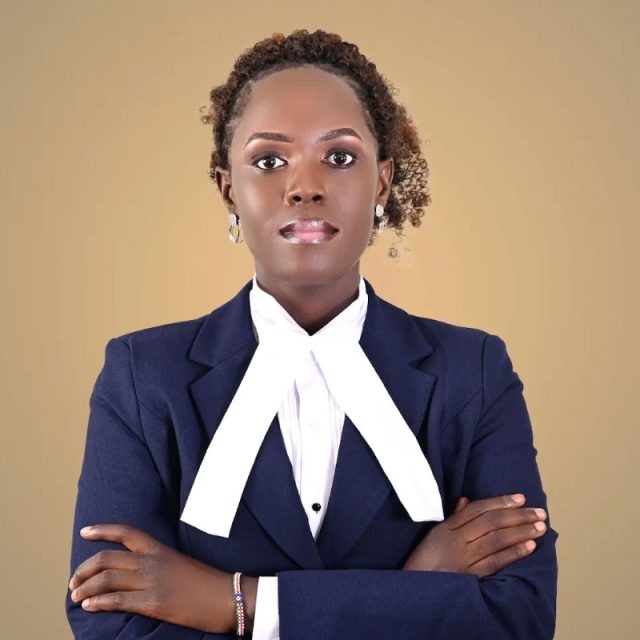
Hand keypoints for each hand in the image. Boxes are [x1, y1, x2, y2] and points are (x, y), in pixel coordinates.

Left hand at [68, 524, 257, 633]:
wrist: (226, 596)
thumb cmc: (206, 582)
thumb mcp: (180, 563)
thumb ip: (158, 563)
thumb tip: (138, 571)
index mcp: (159, 548)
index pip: (126, 532)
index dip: (102, 530)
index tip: (85, 532)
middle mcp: (152, 561)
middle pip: (107, 558)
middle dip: (84, 569)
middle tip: (74, 580)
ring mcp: (152, 581)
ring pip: (107, 579)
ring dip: (85, 588)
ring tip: (75, 596)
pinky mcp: (153, 602)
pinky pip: (118, 600)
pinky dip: (98, 603)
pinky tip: (89, 606)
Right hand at [402, 494, 546, 577]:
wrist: (414, 587)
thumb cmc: (424, 559)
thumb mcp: (436, 534)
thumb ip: (454, 517)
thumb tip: (467, 500)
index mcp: (448, 527)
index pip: (478, 509)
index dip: (500, 501)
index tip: (520, 498)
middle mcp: (457, 540)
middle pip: (491, 522)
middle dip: (518, 516)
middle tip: (539, 512)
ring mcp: (464, 558)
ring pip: (496, 540)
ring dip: (521, 532)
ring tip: (540, 527)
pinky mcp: (470, 576)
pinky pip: (495, 562)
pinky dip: (513, 553)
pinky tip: (529, 547)